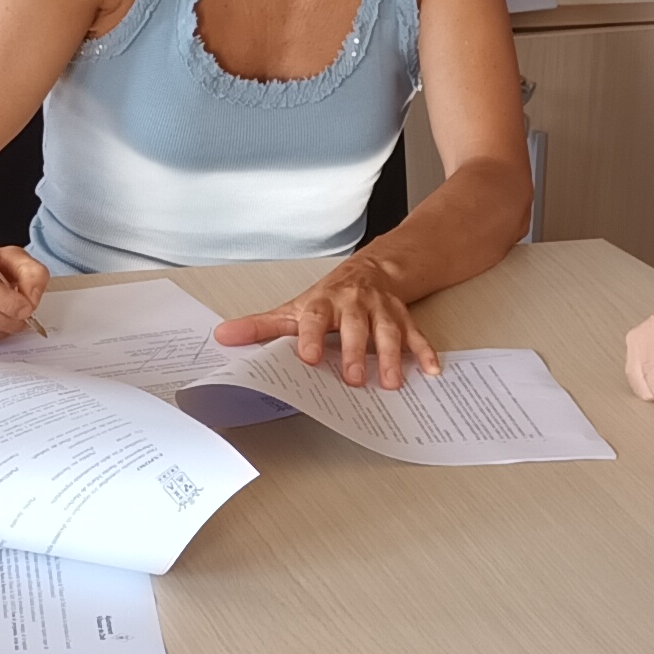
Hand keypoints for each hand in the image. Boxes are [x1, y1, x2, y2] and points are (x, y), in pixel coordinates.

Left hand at [216, 259, 436, 389]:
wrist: (371, 271)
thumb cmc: (329, 297)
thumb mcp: (294, 308)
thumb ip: (261, 327)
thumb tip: (223, 336)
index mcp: (323, 303)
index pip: (315, 318)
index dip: (311, 336)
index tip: (308, 357)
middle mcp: (355, 304)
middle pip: (356, 327)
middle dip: (355, 352)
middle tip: (353, 379)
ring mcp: (381, 311)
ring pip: (388, 332)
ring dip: (391, 357)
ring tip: (391, 382)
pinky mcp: (403, 318)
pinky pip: (416, 335)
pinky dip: (425, 352)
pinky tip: (430, 370)